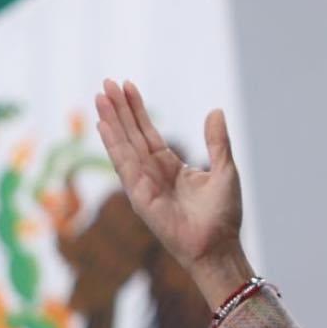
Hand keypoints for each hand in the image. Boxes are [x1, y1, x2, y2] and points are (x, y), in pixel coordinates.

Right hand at [94, 79, 250, 305]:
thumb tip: (215, 111)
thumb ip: (217, 141)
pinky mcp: (141, 197)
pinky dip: (114, 145)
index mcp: (171, 167)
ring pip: (124, 146)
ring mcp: (145, 185)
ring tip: (101, 96)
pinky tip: (104, 126)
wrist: (220, 246)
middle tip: (107, 82)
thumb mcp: (225, 170)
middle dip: (119, 109)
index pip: (148, 133)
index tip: (127, 86)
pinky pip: (125, 166)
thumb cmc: (223, 215)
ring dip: (112, 121)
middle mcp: (154, 174)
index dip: (137, 111)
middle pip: (132, 135)